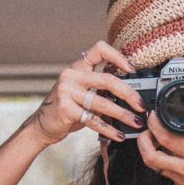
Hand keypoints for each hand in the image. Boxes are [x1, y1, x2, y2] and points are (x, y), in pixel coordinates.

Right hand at [24, 41, 147, 146]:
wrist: (42, 125)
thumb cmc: (67, 109)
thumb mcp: (82, 94)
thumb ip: (100, 90)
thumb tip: (132, 97)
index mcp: (78, 68)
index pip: (99, 49)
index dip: (118, 56)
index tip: (132, 69)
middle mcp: (71, 75)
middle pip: (108, 80)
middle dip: (129, 94)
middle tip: (141, 106)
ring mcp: (67, 91)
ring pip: (103, 102)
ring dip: (123, 114)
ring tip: (136, 123)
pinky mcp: (65, 108)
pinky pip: (93, 119)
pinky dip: (109, 129)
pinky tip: (120, 135)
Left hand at [137, 101, 183, 184]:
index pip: (166, 138)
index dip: (155, 124)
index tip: (154, 116)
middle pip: (150, 155)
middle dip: (143, 140)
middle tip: (148, 130)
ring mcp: (181, 182)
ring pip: (155, 165)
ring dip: (152, 151)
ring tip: (160, 139)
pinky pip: (167, 173)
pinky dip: (166, 162)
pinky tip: (177, 155)